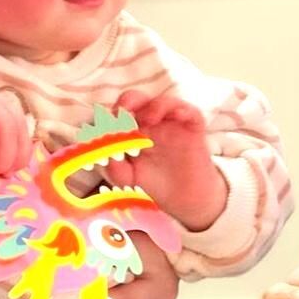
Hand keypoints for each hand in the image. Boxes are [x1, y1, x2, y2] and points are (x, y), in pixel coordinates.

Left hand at [109, 91, 225, 230]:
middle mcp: (151, 122)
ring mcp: (172, 123)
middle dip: (128, 102)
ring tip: (148, 120)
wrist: (182, 199)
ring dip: (154, 107)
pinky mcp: (193, 128)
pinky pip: (190, 112)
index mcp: (132, 129)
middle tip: (122, 112)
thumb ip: (115, 169)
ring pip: (164, 102)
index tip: (106, 129)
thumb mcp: (128, 178)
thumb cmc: (153, 182)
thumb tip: (108, 154)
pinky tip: (177, 116)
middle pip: (138, 99)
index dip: (111, 117)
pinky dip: (182, 110)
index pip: (119, 113)